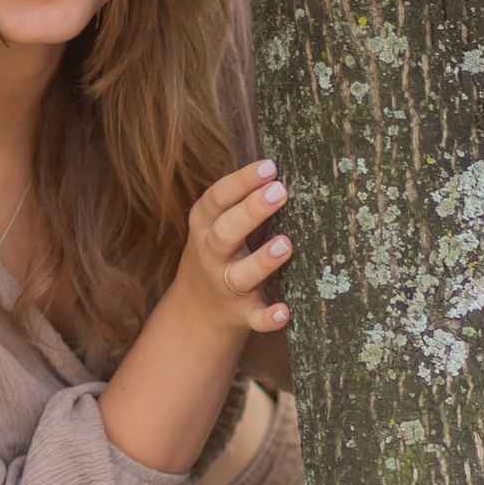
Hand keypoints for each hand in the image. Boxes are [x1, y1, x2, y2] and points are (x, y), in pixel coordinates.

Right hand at [173, 160, 292, 340]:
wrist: (197, 310)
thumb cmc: (221, 252)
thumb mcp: (218, 223)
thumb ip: (243, 201)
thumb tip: (282, 169)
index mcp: (204, 225)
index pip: (218, 198)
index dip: (241, 181)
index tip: (269, 166)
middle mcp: (212, 255)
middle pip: (226, 232)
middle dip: (251, 211)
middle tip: (280, 192)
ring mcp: (226, 286)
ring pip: (241, 274)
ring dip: (262, 260)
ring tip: (286, 243)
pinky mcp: (242, 314)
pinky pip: (255, 318)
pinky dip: (269, 318)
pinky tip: (286, 312)